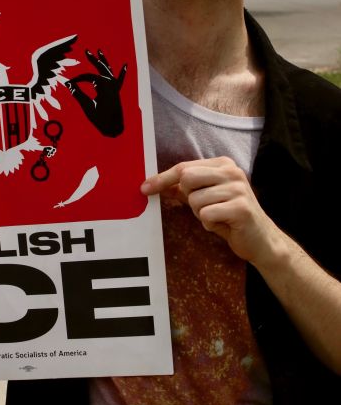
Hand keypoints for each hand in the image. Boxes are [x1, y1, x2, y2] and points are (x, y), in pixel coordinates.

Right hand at [66, 49, 126, 136]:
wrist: (114, 128)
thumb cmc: (100, 118)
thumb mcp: (87, 106)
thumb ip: (78, 94)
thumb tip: (67, 84)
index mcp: (103, 85)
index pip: (88, 76)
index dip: (78, 79)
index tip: (69, 83)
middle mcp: (111, 83)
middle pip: (100, 67)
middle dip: (93, 59)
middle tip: (86, 51)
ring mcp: (115, 86)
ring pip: (109, 70)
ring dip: (104, 61)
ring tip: (99, 51)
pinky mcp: (117, 91)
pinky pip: (120, 80)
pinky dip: (122, 73)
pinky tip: (125, 66)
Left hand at [141, 156, 282, 265]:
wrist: (261, 239)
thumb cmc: (230, 217)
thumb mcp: (207, 198)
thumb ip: (184, 189)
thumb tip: (156, 184)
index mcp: (223, 164)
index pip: (184, 167)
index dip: (162, 178)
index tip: (144, 188)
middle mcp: (232, 171)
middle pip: (187, 178)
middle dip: (188, 197)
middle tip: (204, 207)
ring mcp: (238, 188)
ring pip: (195, 200)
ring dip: (200, 214)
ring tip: (218, 216)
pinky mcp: (241, 208)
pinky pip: (206, 215)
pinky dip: (209, 224)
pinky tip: (223, 224)